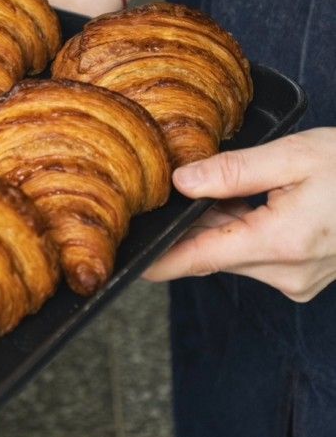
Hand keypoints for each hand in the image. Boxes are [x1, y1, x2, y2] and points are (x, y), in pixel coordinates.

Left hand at [143, 129, 335, 301]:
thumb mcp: (294, 155)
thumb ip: (234, 170)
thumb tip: (182, 181)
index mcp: (281, 244)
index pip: (201, 259)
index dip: (162, 259)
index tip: (129, 261)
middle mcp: (288, 274)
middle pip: (215, 253)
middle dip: (194, 224)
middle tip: (177, 187)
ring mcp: (299, 280)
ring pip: (237, 253)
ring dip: (223, 224)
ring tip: (230, 184)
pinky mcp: (307, 277)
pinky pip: (259, 255)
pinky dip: (247, 229)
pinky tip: (254, 200)